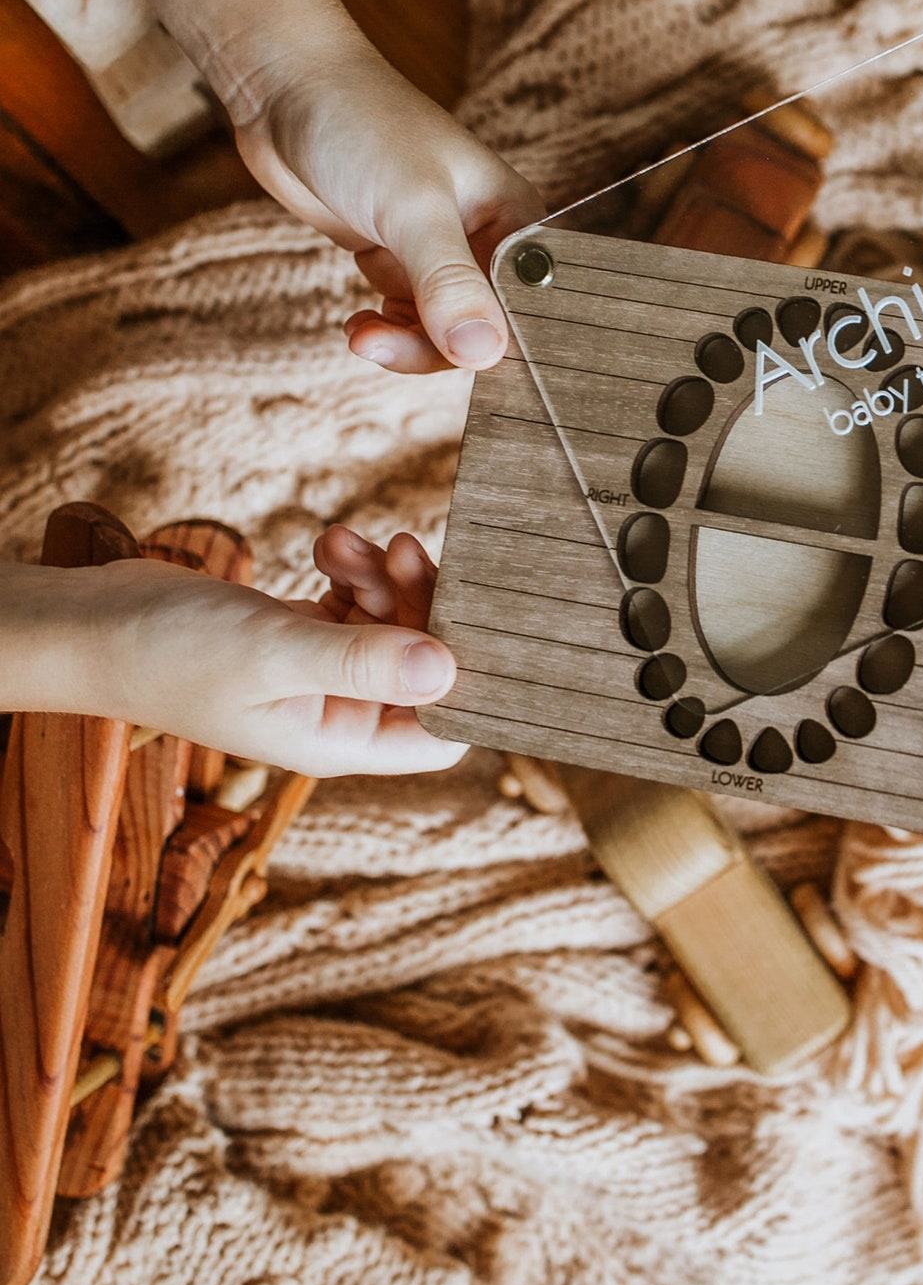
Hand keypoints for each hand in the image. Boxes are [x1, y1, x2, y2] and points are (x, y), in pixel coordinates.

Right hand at [49, 525, 468, 776]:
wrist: (93, 624)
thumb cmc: (169, 652)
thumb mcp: (274, 652)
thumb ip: (362, 660)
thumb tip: (449, 668)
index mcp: (342, 739)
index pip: (443, 732)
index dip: (469, 681)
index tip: (465, 612)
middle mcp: (341, 712)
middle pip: (426, 665)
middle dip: (421, 603)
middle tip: (401, 548)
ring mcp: (323, 673)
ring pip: (393, 623)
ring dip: (381, 577)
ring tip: (341, 545)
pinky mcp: (305, 635)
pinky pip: (358, 602)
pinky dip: (353, 571)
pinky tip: (326, 545)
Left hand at [229, 32, 544, 373]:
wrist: (286, 89)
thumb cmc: (363, 124)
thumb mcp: (412, 208)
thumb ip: (450, 283)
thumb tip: (481, 352)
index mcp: (517, 222)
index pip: (531, 310)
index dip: (501, 345)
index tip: (455, 360)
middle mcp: (489, 242)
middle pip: (486, 331)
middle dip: (436, 349)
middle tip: (385, 345)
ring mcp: (443, 255)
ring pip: (443, 334)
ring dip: (404, 345)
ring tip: (363, 334)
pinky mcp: (402, 262)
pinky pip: (410, 321)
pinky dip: (386, 331)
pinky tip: (359, 324)